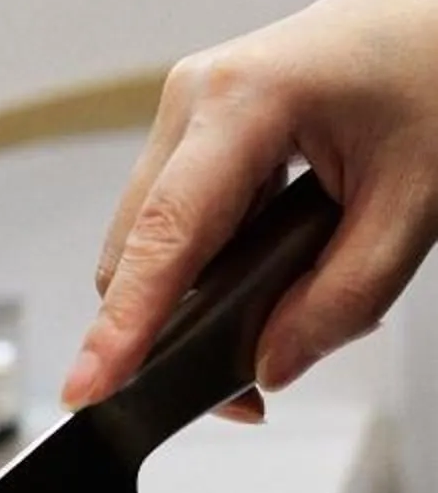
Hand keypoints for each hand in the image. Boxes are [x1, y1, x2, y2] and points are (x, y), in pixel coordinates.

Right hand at [66, 0, 437, 412]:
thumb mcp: (419, 202)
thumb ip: (344, 297)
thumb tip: (272, 364)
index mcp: (245, 101)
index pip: (166, 238)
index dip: (123, 324)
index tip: (89, 386)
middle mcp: (192, 96)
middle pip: (137, 244)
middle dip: (164, 326)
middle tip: (238, 395)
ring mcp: (187, 104)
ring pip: (151, 232)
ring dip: (190, 292)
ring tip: (272, 329)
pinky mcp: (198, 119)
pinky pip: (175, 210)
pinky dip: (206, 259)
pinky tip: (263, 276)